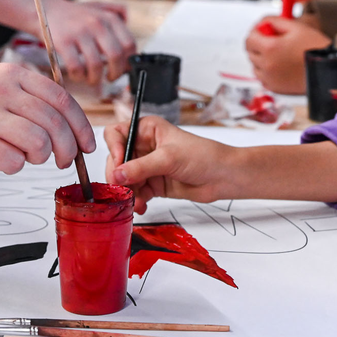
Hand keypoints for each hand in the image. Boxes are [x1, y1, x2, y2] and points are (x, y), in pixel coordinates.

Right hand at [0, 62, 95, 173]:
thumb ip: (29, 98)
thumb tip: (68, 128)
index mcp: (13, 74)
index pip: (62, 99)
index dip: (81, 125)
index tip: (87, 144)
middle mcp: (1, 89)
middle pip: (55, 124)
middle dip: (67, 149)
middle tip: (63, 161)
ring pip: (38, 143)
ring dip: (40, 158)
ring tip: (26, 156)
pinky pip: (12, 161)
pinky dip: (14, 166)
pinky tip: (1, 159)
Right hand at [41, 0, 135, 83]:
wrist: (46, 9)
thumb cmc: (75, 15)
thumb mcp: (100, 9)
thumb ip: (118, 17)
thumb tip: (131, 41)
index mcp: (109, 18)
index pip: (129, 44)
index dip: (129, 61)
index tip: (124, 69)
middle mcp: (97, 23)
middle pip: (116, 56)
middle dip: (115, 73)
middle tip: (110, 78)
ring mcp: (80, 32)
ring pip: (96, 65)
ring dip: (95, 79)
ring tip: (92, 79)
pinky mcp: (63, 42)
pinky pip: (76, 67)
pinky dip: (79, 77)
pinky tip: (78, 75)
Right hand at [104, 116, 235, 213]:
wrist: (223, 177)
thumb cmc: (203, 156)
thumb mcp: (169, 158)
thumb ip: (141, 167)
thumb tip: (116, 176)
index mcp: (147, 129)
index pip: (116, 134)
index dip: (114, 148)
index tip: (118, 165)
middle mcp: (144, 146)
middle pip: (117, 160)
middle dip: (118, 176)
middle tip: (122, 189)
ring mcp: (148, 166)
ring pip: (124, 179)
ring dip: (127, 192)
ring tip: (136, 202)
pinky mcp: (153, 184)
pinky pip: (136, 192)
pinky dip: (136, 200)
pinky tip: (141, 207)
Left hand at [245, 16, 331, 94]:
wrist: (328, 71)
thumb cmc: (315, 48)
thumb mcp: (296, 27)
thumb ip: (275, 22)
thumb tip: (263, 22)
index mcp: (270, 48)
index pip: (249, 39)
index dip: (256, 32)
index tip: (264, 31)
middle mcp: (266, 64)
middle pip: (251, 52)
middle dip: (259, 44)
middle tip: (274, 41)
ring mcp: (269, 78)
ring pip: (255, 65)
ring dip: (262, 58)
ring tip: (280, 54)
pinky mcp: (275, 87)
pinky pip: (263, 77)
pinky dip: (268, 71)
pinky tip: (281, 66)